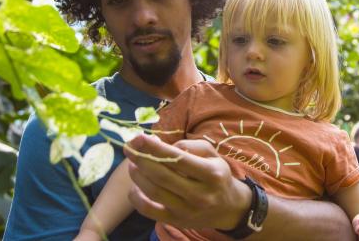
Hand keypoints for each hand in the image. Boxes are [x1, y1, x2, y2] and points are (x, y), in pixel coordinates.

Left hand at [124, 134, 250, 229]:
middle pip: (163, 176)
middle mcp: (200, 194)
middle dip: (141, 159)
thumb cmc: (217, 175)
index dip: (156, 148)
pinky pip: (149, 211)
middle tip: (129, 148)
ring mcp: (187, 211)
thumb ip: (190, 146)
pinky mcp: (176, 221)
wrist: (229, 208)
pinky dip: (137, 198)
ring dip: (138, 176)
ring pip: (154, 192)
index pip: (179, 159)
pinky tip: (135, 186)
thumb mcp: (212, 155)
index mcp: (211, 174)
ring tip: (132, 163)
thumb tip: (160, 145)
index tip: (139, 137)